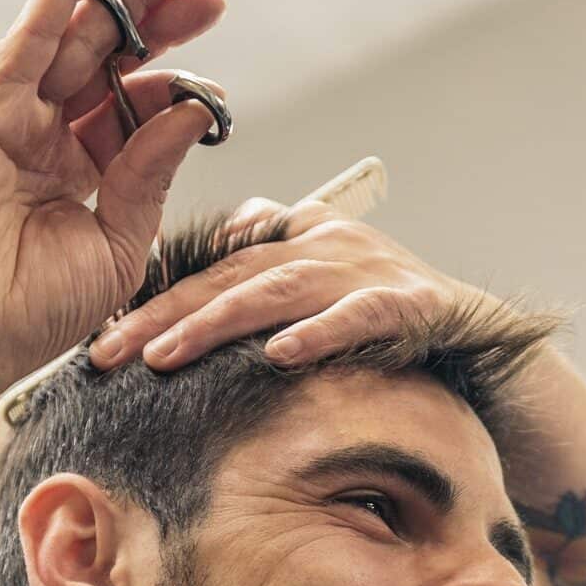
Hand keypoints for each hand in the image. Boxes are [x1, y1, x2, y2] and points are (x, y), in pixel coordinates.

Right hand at [0, 0, 226, 436]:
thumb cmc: (29, 311)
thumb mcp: (117, 243)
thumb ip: (150, 174)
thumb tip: (192, 110)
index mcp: (80, 176)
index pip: (133, 114)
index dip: (175, 90)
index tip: (216, 92)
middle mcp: (47, 140)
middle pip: (112, 63)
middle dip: (161, 23)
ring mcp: (14, 120)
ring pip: (78, 39)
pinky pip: (29, 37)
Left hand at [86, 199, 482, 371]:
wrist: (484, 338)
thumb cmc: (391, 320)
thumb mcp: (325, 286)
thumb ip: (275, 261)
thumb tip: (230, 229)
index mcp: (300, 236)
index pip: (212, 263)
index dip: (155, 294)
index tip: (101, 332)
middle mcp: (327, 243)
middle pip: (229, 276)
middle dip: (162, 314)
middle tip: (106, 353)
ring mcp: (370, 270)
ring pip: (277, 291)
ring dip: (215, 323)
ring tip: (164, 355)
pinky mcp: (413, 304)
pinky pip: (358, 317)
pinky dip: (319, 334)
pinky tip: (279, 355)